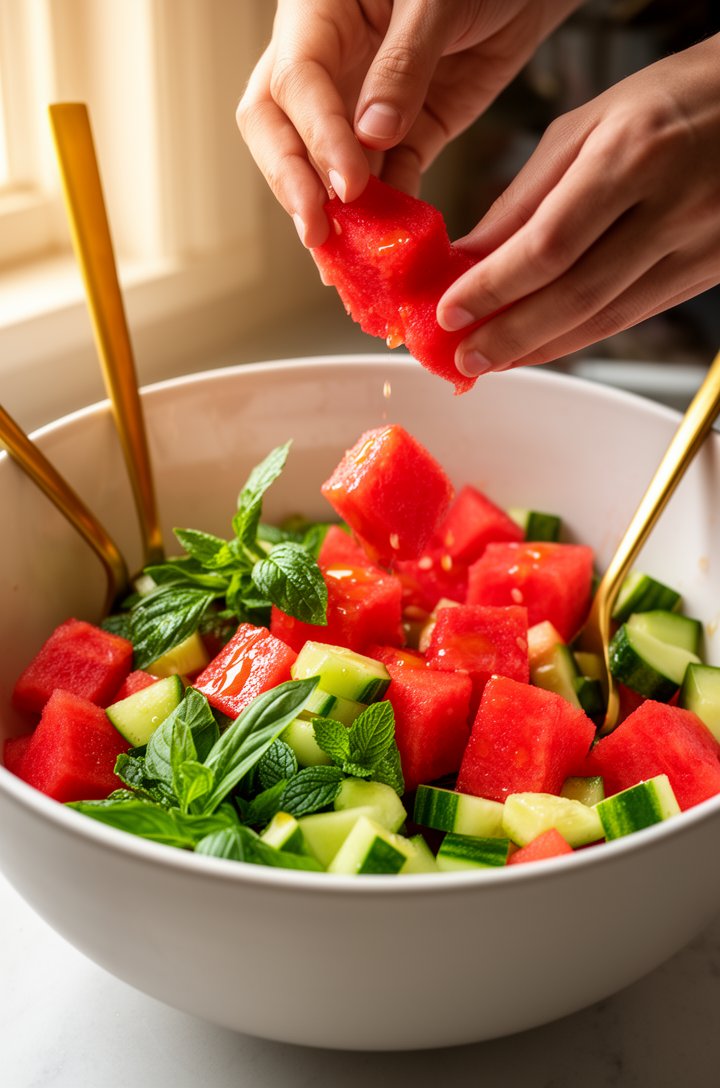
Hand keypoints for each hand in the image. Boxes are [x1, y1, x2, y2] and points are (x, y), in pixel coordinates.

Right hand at [237, 0, 580, 246]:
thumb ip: (404, 62)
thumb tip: (371, 133)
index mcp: (318, 16)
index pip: (294, 84)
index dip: (315, 138)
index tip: (346, 184)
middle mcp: (330, 65)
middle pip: (281, 132)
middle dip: (294, 185)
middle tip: (317, 233)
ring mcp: (363, 106)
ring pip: (329, 168)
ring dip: (337, 215)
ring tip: (346, 262)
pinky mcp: (407, 135)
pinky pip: (388, 181)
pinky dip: (388, 215)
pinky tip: (393, 245)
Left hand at [437, 34, 719, 377]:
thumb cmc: (675, 98)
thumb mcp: (588, 124)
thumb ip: (526, 195)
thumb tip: (470, 257)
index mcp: (634, 154)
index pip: (549, 244)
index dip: (494, 287)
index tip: (449, 311)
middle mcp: (672, 206)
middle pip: (577, 295)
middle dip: (510, 335)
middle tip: (463, 357)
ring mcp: (698, 245)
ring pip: (606, 318)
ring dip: (540, 348)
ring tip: (492, 361)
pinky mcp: (708, 272)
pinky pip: (632, 317)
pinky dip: (578, 337)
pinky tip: (541, 346)